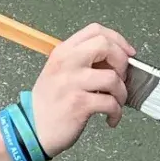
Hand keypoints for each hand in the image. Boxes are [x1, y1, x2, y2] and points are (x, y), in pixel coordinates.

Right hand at [28, 24, 134, 155]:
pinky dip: (116, 112)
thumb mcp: (58, 72)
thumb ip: (82, 61)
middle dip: (122, 62)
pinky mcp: (78, 104)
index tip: (127, 53)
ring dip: (122, 93)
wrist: (32, 130)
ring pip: (113, 77)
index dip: (117, 39)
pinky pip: (110, 103)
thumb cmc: (48, 104)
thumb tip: (114, 60)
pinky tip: (110, 118)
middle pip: (105, 46)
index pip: (95, 30)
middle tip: (120, 78)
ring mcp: (71, 83)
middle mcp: (66, 63)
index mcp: (62, 52)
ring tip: (116, 103)